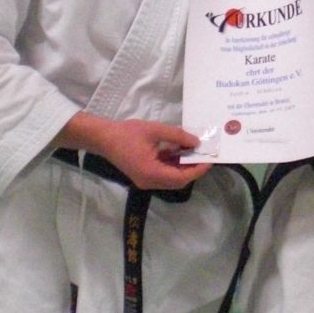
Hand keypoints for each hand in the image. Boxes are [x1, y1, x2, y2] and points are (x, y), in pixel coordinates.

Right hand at [60, 113, 211, 189]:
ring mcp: (145, 180)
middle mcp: (149, 182)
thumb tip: (196, 142)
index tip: (210, 160)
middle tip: (204, 155)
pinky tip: (179, 151)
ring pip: (171, 179)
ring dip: (183, 167)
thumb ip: (177, 136)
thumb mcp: (155, 130)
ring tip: (194, 152)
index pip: (181, 178)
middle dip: (193, 170)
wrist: (103, 138)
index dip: (198, 170)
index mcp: (152, 173)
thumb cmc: (127, 133)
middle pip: (178, 181)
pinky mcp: (143, 175)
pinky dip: (173, 165)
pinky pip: (163, 174)